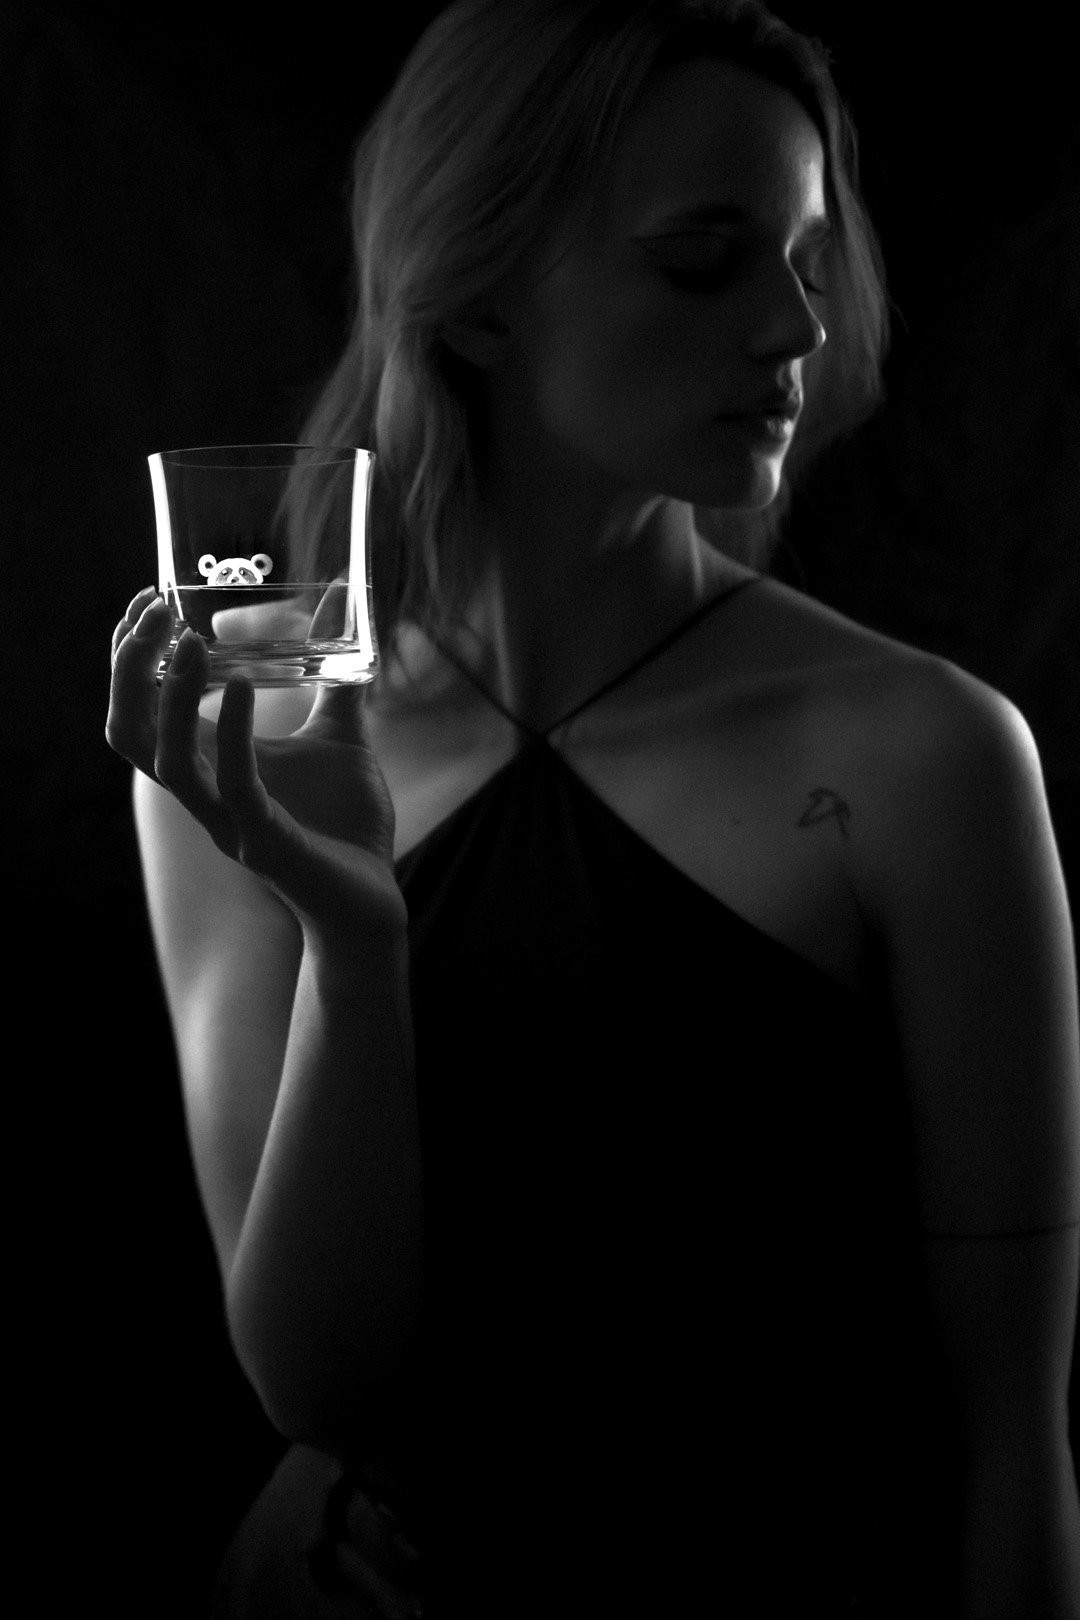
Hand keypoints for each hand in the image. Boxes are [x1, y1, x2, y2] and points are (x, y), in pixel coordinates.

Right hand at [107, 587, 404, 946]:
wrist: (374, 899)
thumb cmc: (349, 821)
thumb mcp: (340, 731)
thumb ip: (335, 672)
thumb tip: (340, 600)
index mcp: (210, 765)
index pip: (140, 709)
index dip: (131, 657)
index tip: (151, 600)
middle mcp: (204, 793)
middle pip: (129, 731)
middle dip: (131, 669)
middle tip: (157, 612)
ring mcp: (227, 821)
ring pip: (165, 760)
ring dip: (170, 697)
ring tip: (192, 640)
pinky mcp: (263, 842)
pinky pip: (232, 785)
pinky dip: (232, 732)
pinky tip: (241, 686)